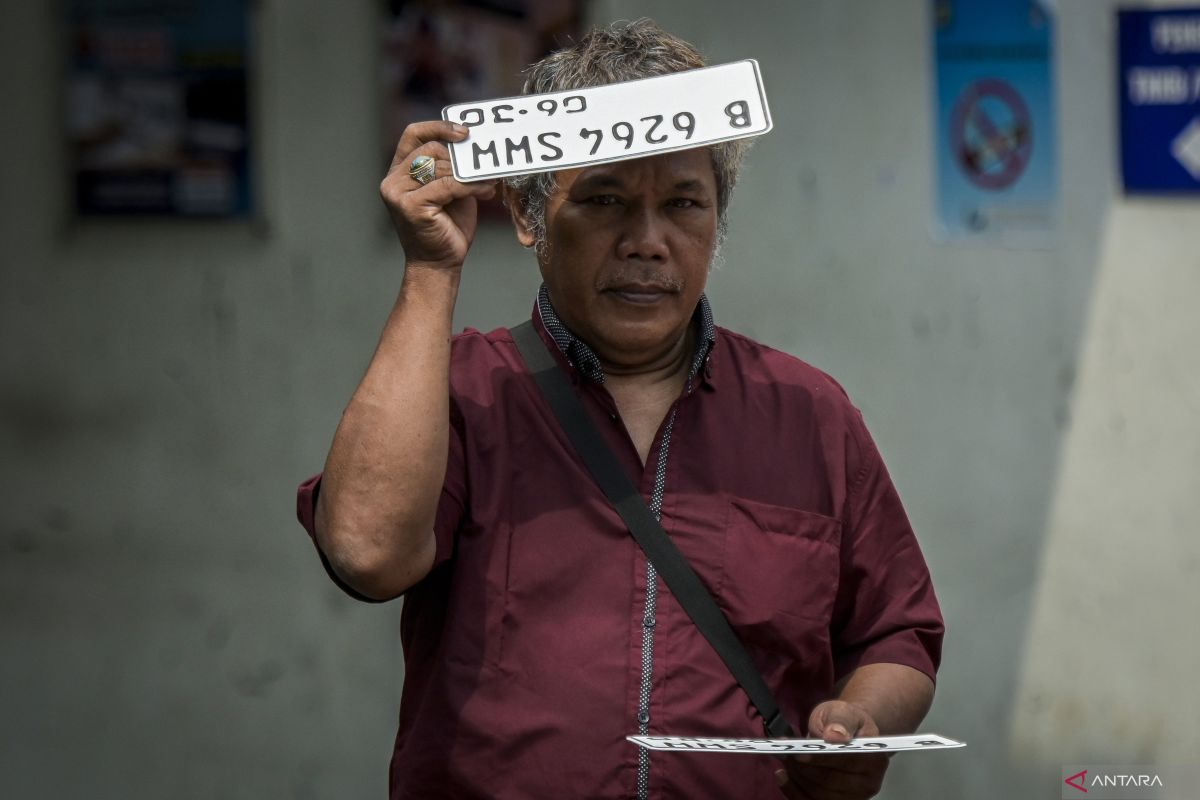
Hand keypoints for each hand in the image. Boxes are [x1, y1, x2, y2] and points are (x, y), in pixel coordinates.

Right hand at [379, 120, 497, 271]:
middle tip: (486, 165)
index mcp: (399, 171)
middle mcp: (393, 180)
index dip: (439, 127)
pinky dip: (471, 186)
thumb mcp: (450, 190)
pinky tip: (487, 191)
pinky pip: (448, 185)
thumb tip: (474, 145)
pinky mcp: (410, 206)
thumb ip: (452, 167)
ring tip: (490, 180)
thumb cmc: (447, 227)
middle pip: (431, 149)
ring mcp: (398, 193)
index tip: (465, 132)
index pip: (413, 134)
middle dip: (462, 157)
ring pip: (441, 167)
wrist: (440, 263)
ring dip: (471, 173)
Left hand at [774, 701, 889, 799]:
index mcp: (874, 757)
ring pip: (819, 795)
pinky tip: (783, 777)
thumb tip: (835, 735)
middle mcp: (869, 782)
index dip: (820, 759)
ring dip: (797, 778)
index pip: (845, 762)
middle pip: (830, 782)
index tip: (799, 752)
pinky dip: (794, 791)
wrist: (847, 732)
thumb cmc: (844, 721)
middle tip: (787, 754)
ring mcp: (855, 796)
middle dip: (803, 768)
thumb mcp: (842, 710)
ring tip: (786, 761)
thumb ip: (840, 720)